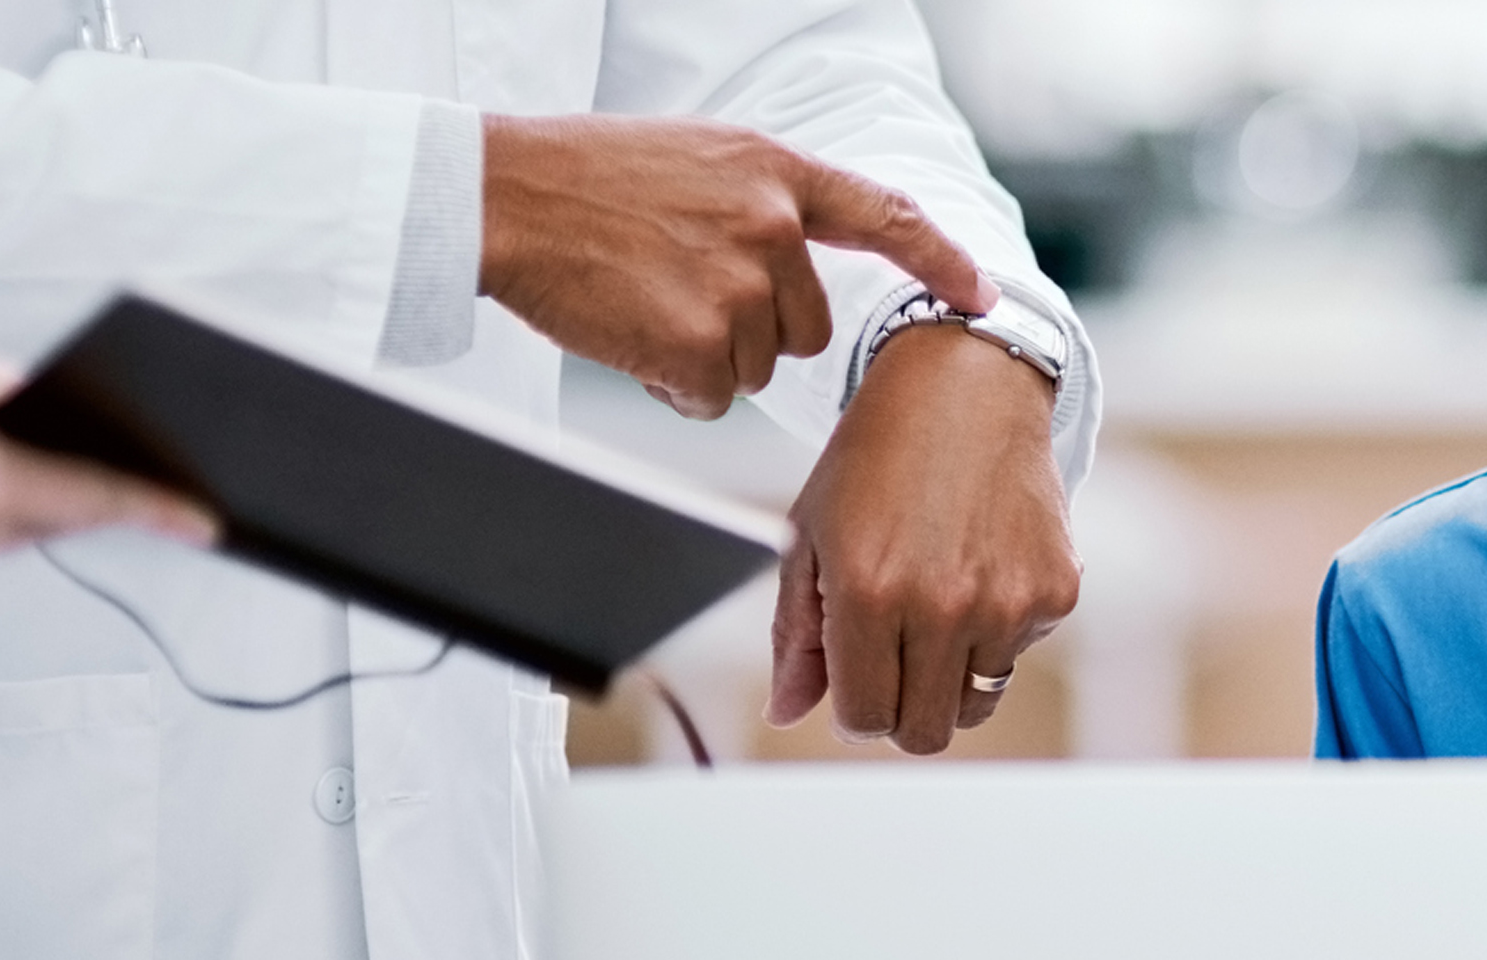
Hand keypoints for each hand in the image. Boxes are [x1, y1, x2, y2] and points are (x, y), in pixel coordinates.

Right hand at [0, 327, 214, 575]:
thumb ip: (9, 394)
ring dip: (30, 501)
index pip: (93, 500)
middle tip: (141, 473)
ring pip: (8, 533)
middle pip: (54, 521)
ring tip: (47, 460)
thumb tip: (61, 414)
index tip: (209, 523)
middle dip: (89, 496)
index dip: (158, 510)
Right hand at [479, 113, 993, 420]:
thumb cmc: (587, 180)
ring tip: (643, 302)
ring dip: (706, 356)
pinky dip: (674, 385)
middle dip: (753, 329)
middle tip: (678, 292)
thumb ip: (760, 204)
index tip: (982, 296)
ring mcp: (739, 287)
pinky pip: (711, 398)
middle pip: (806, 327)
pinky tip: (631, 335)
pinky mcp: (698, 342)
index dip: (943, 260)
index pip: (888, 217)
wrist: (504, 197)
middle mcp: (772, 227)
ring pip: (756, 367)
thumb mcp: (697, 160)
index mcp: (776, 172)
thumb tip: (795, 266)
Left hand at [761, 330, 1077, 753]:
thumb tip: (786, 712)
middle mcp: (943, 605)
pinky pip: (1018, 652)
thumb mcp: (812, 537)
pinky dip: (998, 629)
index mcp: (869, 594)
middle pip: (926, 733)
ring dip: (951, 672)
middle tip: (897, 661)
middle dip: (904, 711)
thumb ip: (797, 634)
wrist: (967, 387)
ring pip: (976, 701)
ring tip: (937, 603)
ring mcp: (1008, 601)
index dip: (856, 709)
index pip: (866, 720)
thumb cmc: (875, 459)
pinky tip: (980, 565)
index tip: (860, 676)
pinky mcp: (1057, 591)